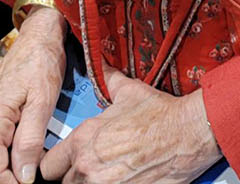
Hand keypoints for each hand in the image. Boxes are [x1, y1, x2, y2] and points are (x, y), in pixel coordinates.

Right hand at [0, 6, 67, 183]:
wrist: (35, 39)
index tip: (34, 182)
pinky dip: (9, 154)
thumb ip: (30, 141)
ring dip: (12, 166)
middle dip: (14, 177)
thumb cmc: (42, 64)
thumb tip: (25, 177)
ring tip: (38, 155)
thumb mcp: (43, 102)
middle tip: (41, 168)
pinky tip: (29, 144)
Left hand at [38, 71, 219, 183]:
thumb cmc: (162, 114)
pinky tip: (122, 178)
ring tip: (107, 174)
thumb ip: (110, 81)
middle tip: (90, 168)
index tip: (62, 164)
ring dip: (89, 183)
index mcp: (83, 139)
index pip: (48, 165)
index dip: (55, 165)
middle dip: (73, 176)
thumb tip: (104, 67)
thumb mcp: (130, 92)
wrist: (191, 131)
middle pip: (64, 183)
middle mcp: (88, 166)